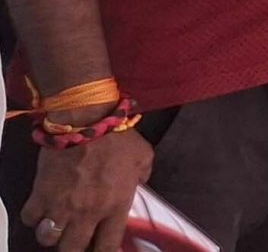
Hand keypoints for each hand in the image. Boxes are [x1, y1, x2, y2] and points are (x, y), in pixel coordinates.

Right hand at [20, 125, 152, 251]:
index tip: (101, 250)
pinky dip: (33, 217)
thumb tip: (139, 183)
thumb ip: (142, 176)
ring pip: (48, 238)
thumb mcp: (143, 157)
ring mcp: (61, 206)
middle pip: (73, 248)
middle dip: (73, 248)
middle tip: (74, 240)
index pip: (108, 245)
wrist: (86, 121)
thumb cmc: (118, 138)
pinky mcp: (40, 194)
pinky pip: (30, 218)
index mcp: (115, 206)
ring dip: (52, 235)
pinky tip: (41, 210)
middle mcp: (87, 213)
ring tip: (57, 226)